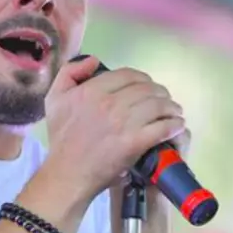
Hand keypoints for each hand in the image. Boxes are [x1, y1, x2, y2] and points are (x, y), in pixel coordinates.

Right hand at [42, 56, 185, 200]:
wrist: (68, 173)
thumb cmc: (61, 137)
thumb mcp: (54, 99)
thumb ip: (70, 72)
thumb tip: (94, 60)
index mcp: (92, 90)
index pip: (128, 75)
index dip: (143, 78)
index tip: (148, 85)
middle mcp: (110, 103)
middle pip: (147, 88)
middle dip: (161, 92)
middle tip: (165, 99)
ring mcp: (124, 123)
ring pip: (158, 105)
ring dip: (171, 107)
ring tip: (174, 111)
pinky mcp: (135, 142)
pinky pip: (162, 127)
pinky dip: (174, 125)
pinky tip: (177, 125)